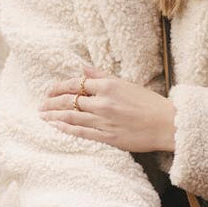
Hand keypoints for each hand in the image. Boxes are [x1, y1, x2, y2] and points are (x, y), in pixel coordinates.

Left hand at [40, 65, 175, 152]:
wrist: (167, 124)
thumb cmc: (149, 103)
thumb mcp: (126, 84)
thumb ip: (102, 76)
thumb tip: (83, 69)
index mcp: (108, 86)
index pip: (75, 84)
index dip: (58, 87)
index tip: (49, 91)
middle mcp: (103, 102)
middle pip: (69, 101)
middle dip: (51, 102)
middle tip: (41, 105)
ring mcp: (104, 120)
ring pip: (71, 117)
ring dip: (54, 115)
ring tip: (42, 115)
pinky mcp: (107, 137)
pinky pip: (81, 132)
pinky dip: (66, 128)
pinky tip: (56, 126)